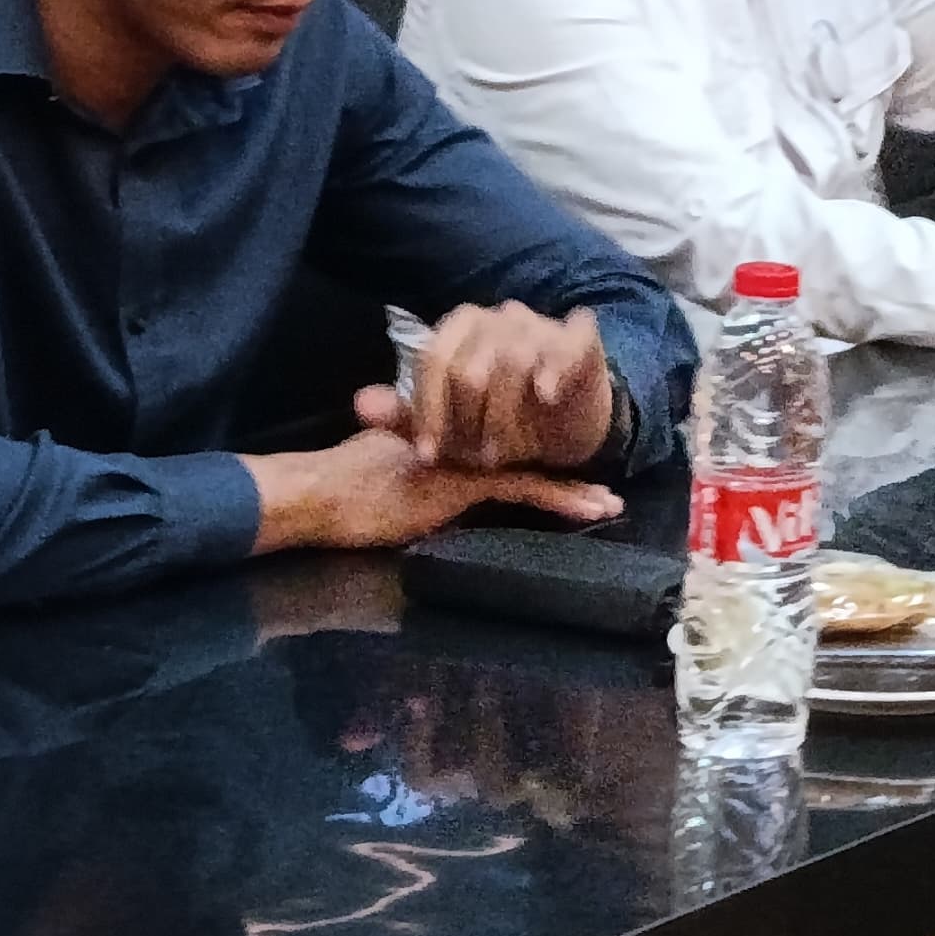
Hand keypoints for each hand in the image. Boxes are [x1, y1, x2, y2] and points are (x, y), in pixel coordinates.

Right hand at [246, 424, 621, 553]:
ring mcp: (469, 454)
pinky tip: (592, 507)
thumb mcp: (391, 458)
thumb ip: (418, 450)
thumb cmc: (348, 484)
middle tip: (605, 486)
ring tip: (610, 502)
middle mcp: (467, 435)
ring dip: (574, 487)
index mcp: (453, 428)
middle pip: (528, 444)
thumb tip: (430, 455)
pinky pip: (525, 486)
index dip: (539, 441)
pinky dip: (561, 496)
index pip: (506, 431)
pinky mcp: (466, 479)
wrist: (324, 492)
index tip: (570, 451)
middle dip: (565, 462)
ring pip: (534, 463)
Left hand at [372, 301, 616, 472]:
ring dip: (505, 416)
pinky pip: (566, 346)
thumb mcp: (452, 427)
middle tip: (474, 460)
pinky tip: (543, 396)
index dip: (428, 413)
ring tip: (503, 451)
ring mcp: (542, 323)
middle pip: (471, 366)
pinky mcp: (580, 338)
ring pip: (514, 362)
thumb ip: (406, 416)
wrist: (564, 423)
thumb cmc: (500, 420)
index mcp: (461, 327)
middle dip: (468, 422)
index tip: (428, 457)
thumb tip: (360, 404)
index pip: (432, 361)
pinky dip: (553, 370)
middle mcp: (499, 316)